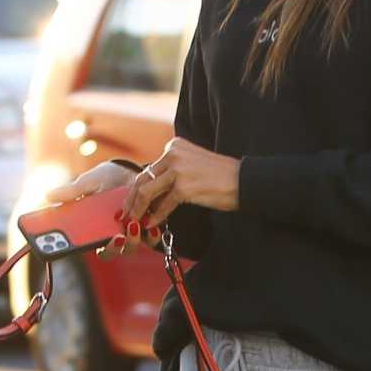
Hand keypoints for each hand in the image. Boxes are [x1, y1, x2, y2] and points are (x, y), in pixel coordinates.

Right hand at [44, 162, 157, 259]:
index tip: (86, 243)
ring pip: (131, 248)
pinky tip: (152, 225)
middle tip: (116, 238)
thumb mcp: (88, 182)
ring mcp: (131, 234)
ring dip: (133, 240)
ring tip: (133, 225)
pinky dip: (152, 234)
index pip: (88, 246)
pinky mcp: (148, 228)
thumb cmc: (106, 179)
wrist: (132, 170)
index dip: (83, 248)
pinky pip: (151, 238)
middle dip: (113, 248)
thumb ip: (72, 191)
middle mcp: (112, 235)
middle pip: (111, 252)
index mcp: (95, 229)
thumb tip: (48, 195)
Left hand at [120, 136, 239, 229]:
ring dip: (139, 209)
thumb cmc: (220, 177)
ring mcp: (178, 170)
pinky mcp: (185, 187)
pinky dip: (156, 216)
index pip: (149, 169)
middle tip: (126, 215)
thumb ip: (172, 172)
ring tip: (134, 222)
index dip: (137, 188)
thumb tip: (151, 194)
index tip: (131, 202)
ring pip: (148, 191)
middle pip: (143, 179)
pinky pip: (164, 205)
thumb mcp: (192, 165)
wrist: (244, 181)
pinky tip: (152, 224)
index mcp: (174, 146)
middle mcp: (173, 154)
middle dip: (132, 199)